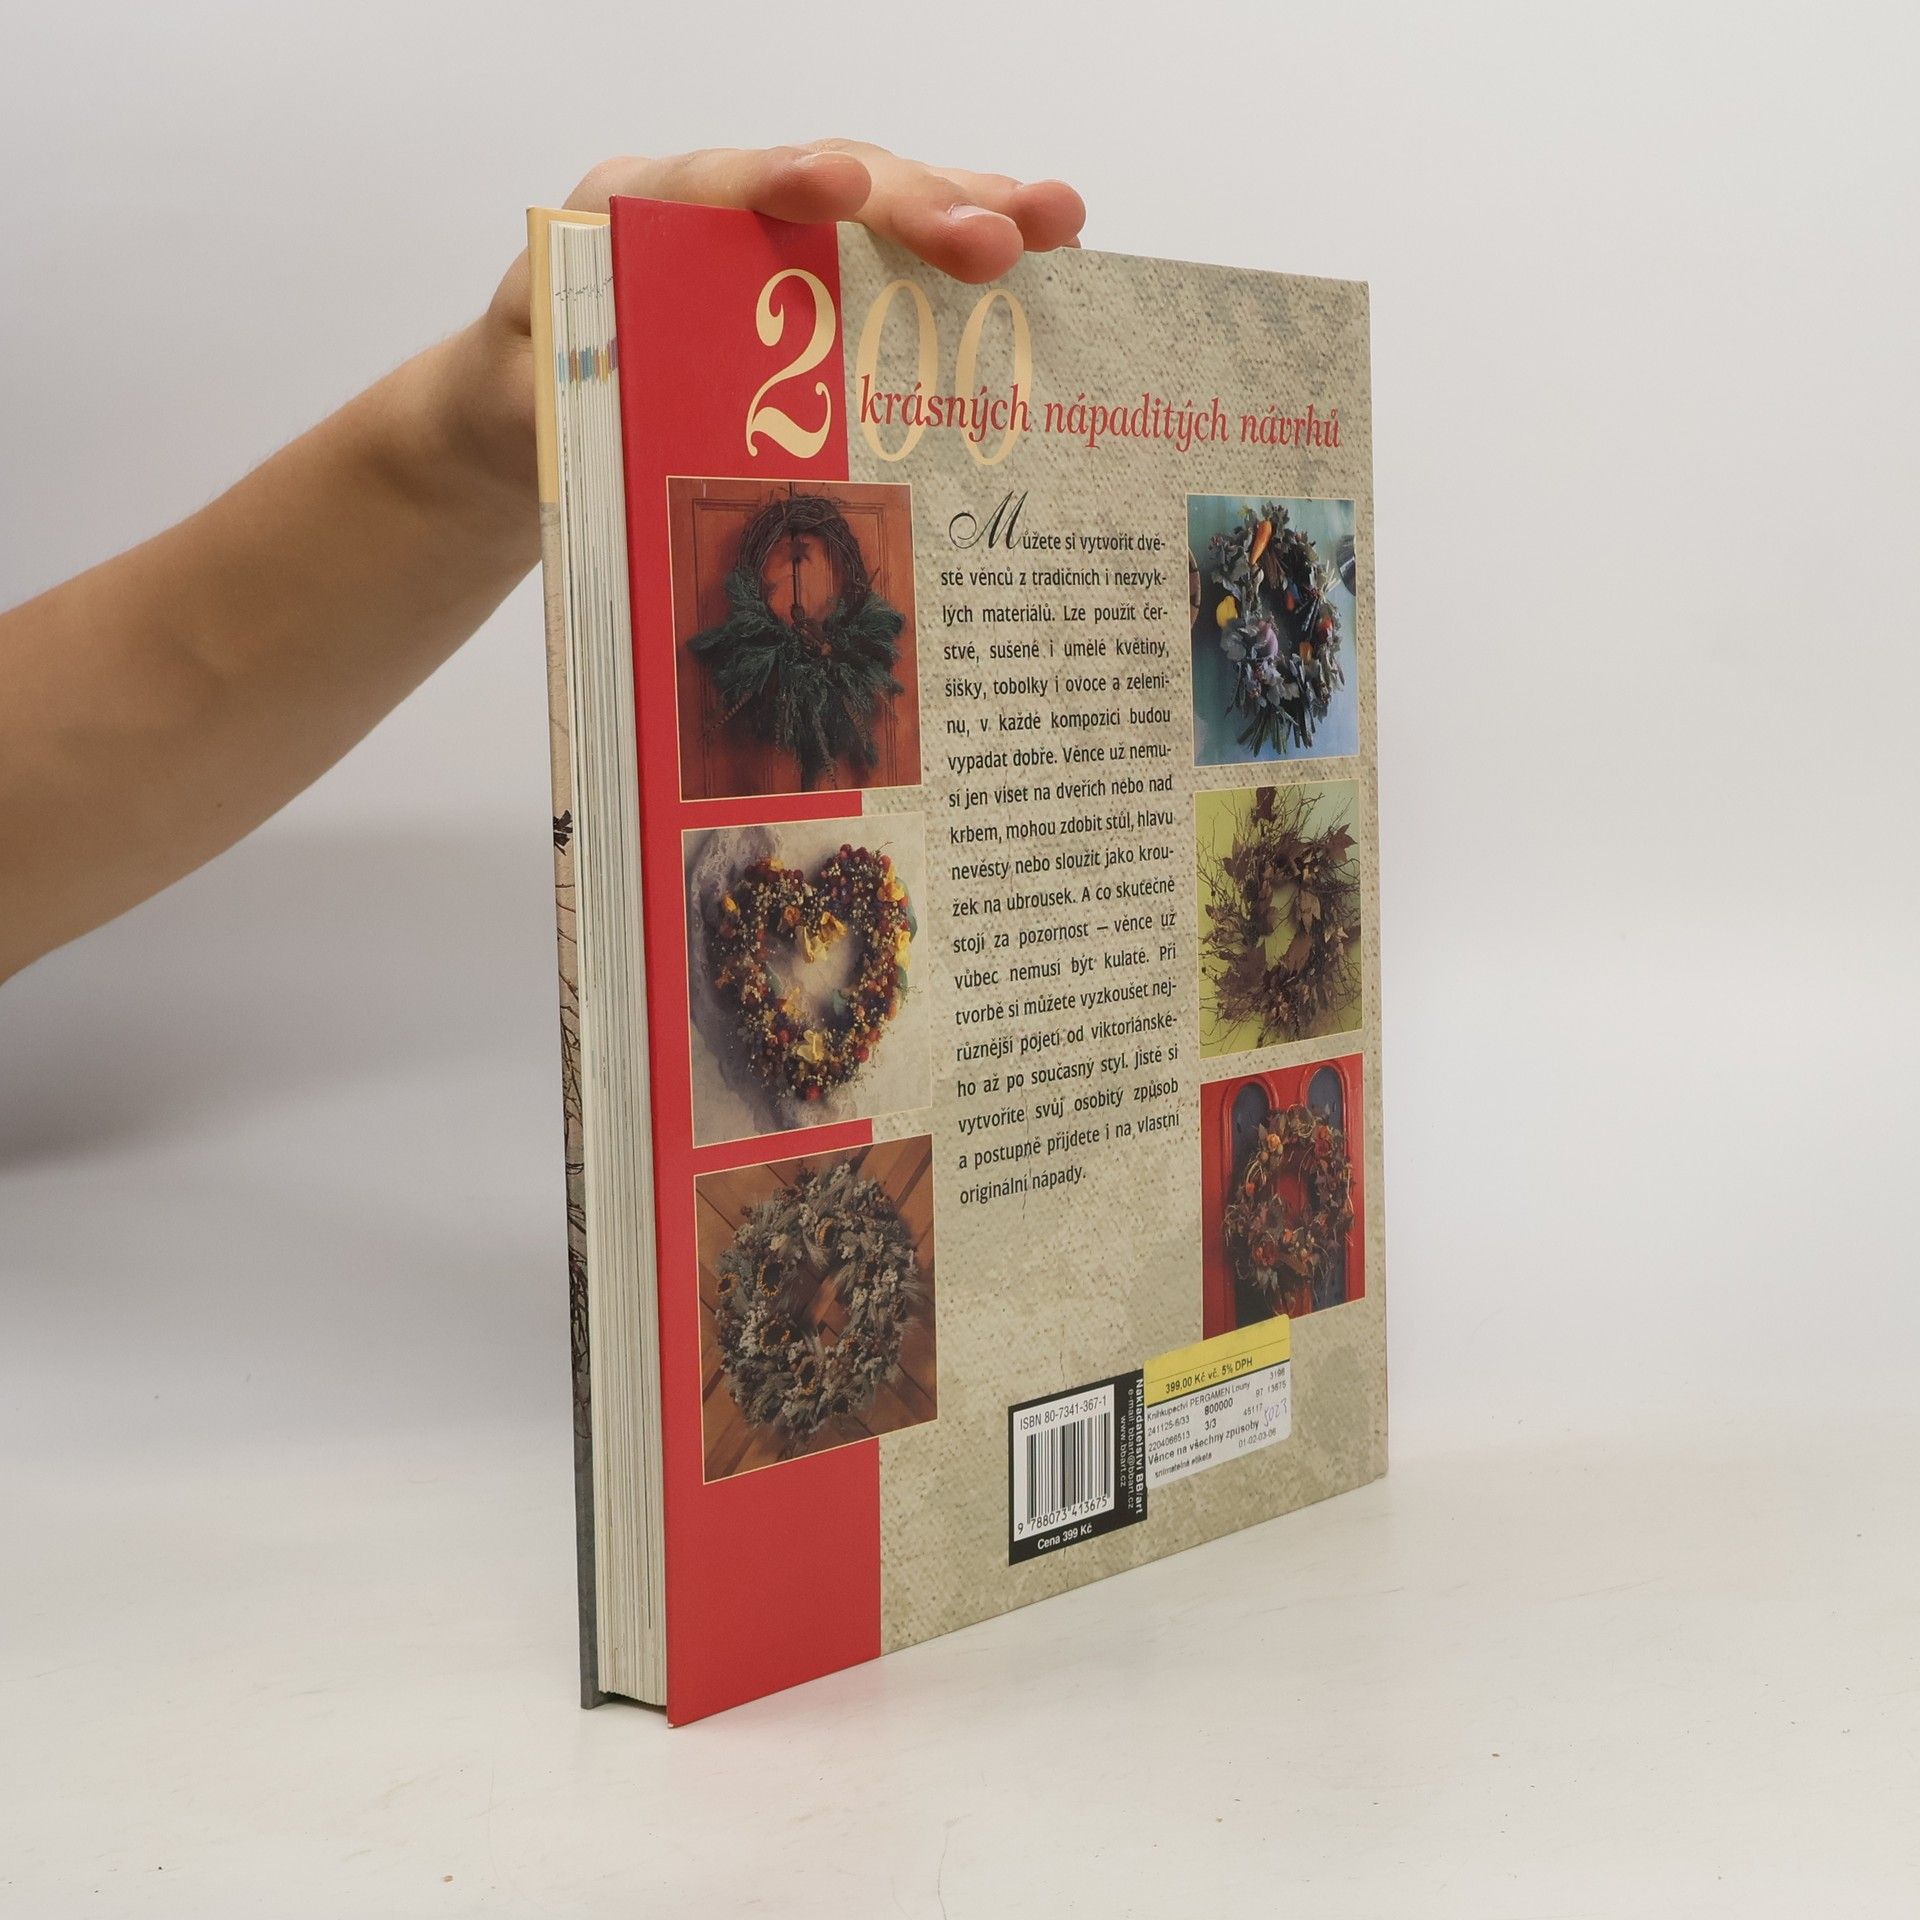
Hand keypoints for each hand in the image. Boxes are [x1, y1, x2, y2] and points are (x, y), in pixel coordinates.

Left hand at [455, 141, 1086, 488]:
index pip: (718, 182)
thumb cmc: (521, 398)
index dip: (784, 182)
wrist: (519, 413)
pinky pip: (891, 266)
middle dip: (921, 204)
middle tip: (1004, 239)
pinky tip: (1041, 269)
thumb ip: (566, 377)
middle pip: (830, 183)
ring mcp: (772, 244)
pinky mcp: (809, 289)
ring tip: (1058, 224)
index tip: (842, 191)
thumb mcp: (519, 395)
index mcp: (633, 213)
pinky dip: (959, 267)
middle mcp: (716, 210)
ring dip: (972, 212)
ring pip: (880, 210)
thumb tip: (621, 379)